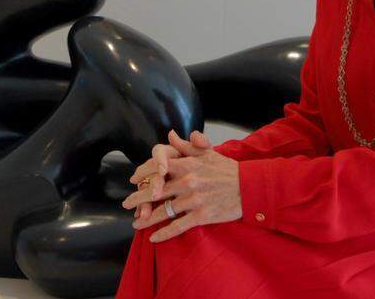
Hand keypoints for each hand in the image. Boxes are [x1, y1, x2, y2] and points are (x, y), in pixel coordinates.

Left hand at [122, 130, 240, 242]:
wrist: (248, 187)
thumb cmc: (228, 169)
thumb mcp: (207, 152)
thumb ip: (186, 145)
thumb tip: (170, 135)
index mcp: (187, 165)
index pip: (157, 168)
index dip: (143, 174)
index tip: (134, 180)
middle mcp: (187, 182)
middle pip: (155, 192)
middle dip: (138, 199)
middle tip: (126, 204)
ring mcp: (193, 200)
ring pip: (163, 211)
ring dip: (147, 219)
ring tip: (136, 223)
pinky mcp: (201, 216)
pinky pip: (177, 227)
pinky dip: (163, 234)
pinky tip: (153, 238)